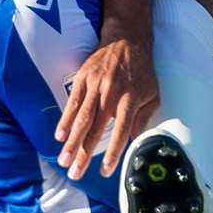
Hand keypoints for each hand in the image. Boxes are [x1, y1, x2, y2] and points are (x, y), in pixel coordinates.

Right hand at [55, 37, 158, 178]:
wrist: (126, 39)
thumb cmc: (142, 71)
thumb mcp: (152, 94)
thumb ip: (143, 117)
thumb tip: (135, 140)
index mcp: (130, 99)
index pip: (121, 132)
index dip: (112, 153)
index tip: (105, 171)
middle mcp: (111, 94)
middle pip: (95, 130)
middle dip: (84, 154)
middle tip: (75, 173)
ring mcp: (95, 86)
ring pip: (81, 118)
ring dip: (71, 142)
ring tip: (64, 161)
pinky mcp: (83, 78)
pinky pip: (73, 102)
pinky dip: (65, 120)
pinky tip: (59, 136)